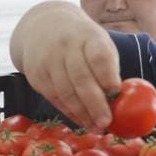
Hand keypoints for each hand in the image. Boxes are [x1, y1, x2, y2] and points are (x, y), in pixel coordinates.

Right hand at [9, 1, 119, 130]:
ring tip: (97, 128)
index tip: (116, 92)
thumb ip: (109, 67)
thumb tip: (120, 101)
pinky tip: (82, 121)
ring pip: (66, 92)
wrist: (43, 27)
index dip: (106, 74)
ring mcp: (47, 61)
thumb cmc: (82, 41)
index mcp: (87, 35)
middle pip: (80, 78)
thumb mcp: (98, 42)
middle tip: (107, 122)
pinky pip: (55, 99)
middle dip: (95, 104)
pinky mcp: (35, 75)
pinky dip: (70, 113)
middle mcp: (65, 46)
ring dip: (83, 114)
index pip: (97, 55)